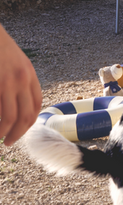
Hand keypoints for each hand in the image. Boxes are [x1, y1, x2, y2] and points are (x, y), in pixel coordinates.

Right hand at [0, 24, 41, 146]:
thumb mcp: (11, 62)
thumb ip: (16, 80)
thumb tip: (13, 102)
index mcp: (27, 73)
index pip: (36, 104)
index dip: (29, 122)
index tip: (21, 131)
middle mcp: (21, 78)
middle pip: (26, 114)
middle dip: (18, 132)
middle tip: (8, 142)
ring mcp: (6, 81)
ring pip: (9, 117)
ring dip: (3, 131)